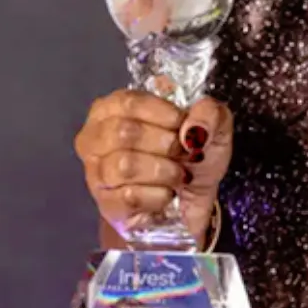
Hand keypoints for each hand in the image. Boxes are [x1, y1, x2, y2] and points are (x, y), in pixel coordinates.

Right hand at [74, 88, 233, 244]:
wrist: (193, 200)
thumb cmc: (192, 154)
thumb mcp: (212, 125)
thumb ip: (210, 113)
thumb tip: (193, 127)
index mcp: (114, 108)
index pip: (129, 102)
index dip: (164, 114)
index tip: (184, 125)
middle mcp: (95, 138)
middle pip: (124, 132)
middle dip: (165, 144)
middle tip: (184, 153)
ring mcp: (96, 173)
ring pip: (125, 165)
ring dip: (164, 171)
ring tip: (178, 174)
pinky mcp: (107, 205)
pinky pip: (130, 196)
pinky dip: (159, 195)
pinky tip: (167, 193)